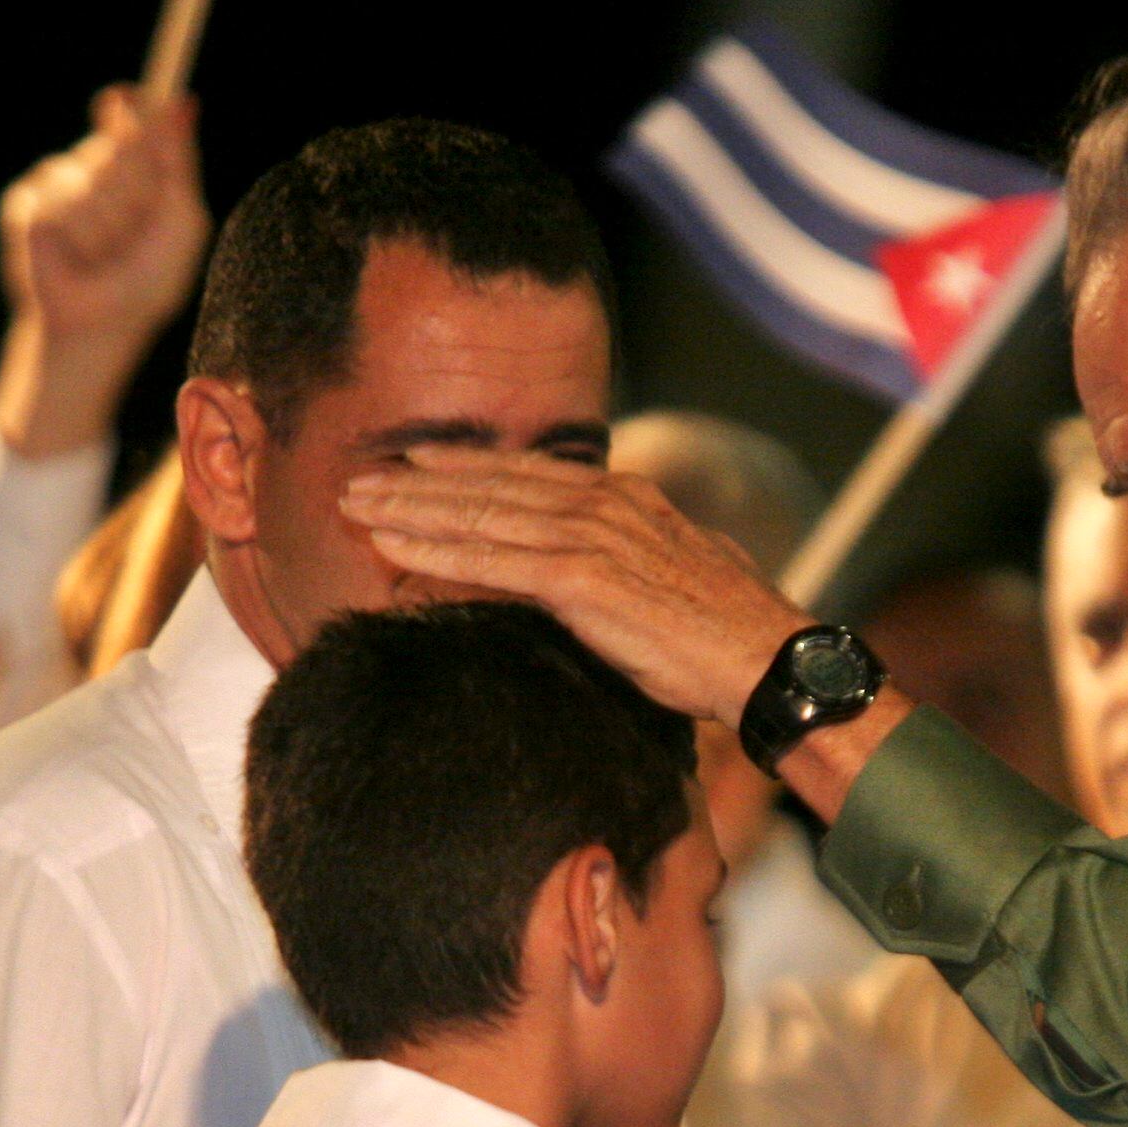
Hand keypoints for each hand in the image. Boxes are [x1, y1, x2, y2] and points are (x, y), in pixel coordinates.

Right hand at [0, 85, 209, 455]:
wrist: (101, 323)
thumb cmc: (149, 280)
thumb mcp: (182, 221)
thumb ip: (179, 164)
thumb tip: (185, 102)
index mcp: (133, 168)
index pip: (133, 116)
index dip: (135, 106)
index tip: (132, 100)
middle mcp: (94, 168)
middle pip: (117, 145)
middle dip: (134, 188)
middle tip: (137, 228)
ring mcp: (58, 183)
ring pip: (88, 177)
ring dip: (107, 222)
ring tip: (106, 255)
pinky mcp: (27, 204)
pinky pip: (56, 200)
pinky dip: (76, 234)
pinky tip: (74, 258)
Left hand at [341, 448, 808, 725]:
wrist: (771, 662)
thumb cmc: (728, 639)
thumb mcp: (669, 585)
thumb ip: (625, 570)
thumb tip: (599, 583)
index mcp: (628, 500)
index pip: (531, 473)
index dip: (466, 466)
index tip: (415, 463)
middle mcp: (607, 503)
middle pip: (495, 482)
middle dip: (421, 479)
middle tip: (359, 478)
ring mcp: (597, 537)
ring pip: (485, 511)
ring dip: (413, 507)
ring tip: (356, 505)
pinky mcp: (588, 579)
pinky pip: (497, 558)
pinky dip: (440, 549)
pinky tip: (394, 548)